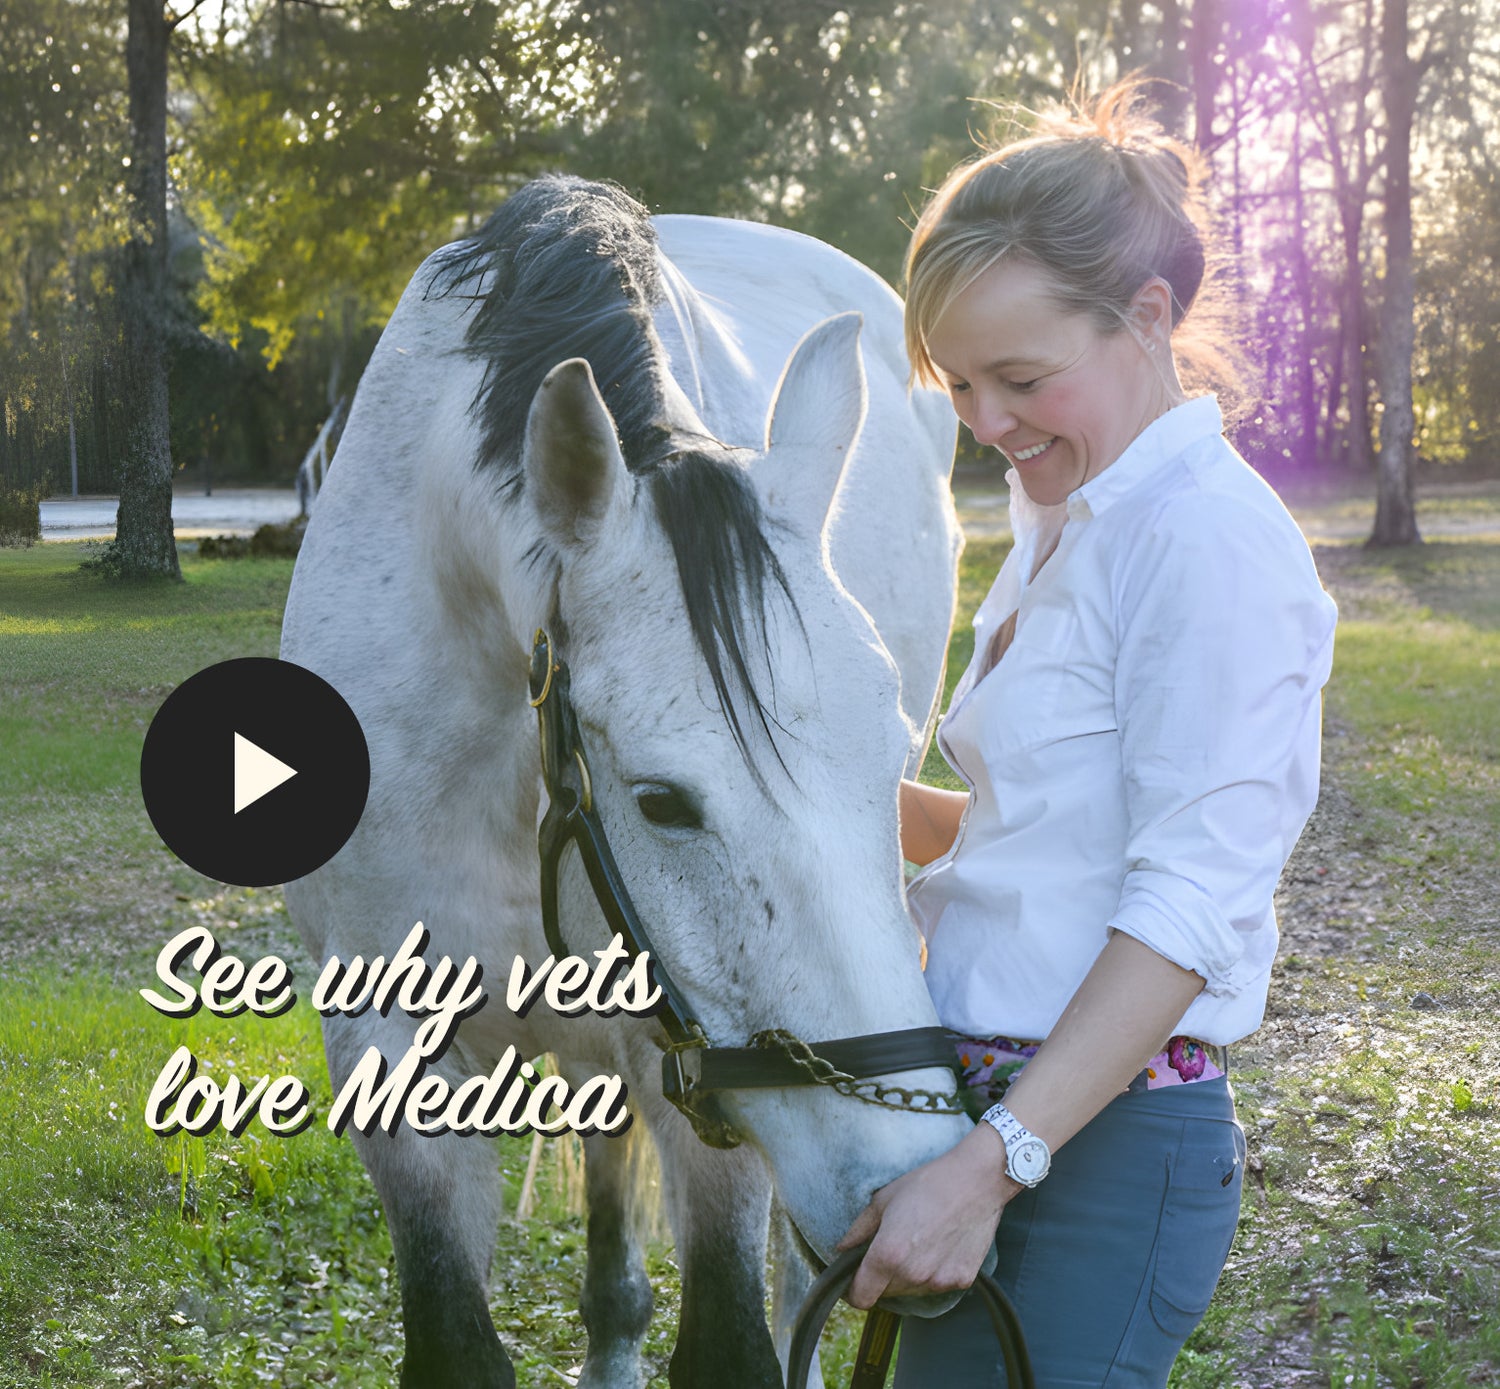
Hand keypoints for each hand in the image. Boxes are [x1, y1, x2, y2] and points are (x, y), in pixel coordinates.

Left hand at [834, 1123, 1018, 1308]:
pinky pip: (935, 1286)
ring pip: (909, 1292)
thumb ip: (860, 1229)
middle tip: (887, 1250)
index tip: (853, 1279)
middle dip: (879, 1279)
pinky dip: (930, 1274)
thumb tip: (842, 1248)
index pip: (861, 1297)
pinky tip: (938, 1247)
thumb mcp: (884, 1199)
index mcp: (889, 1254)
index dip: (853, 1291)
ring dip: (904, 1277)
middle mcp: (913, 1274)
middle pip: (884, 1294)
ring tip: (916, 1244)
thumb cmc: (927, 1184)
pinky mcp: (961, 1281)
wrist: (976, 1181)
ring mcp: (939, 1281)